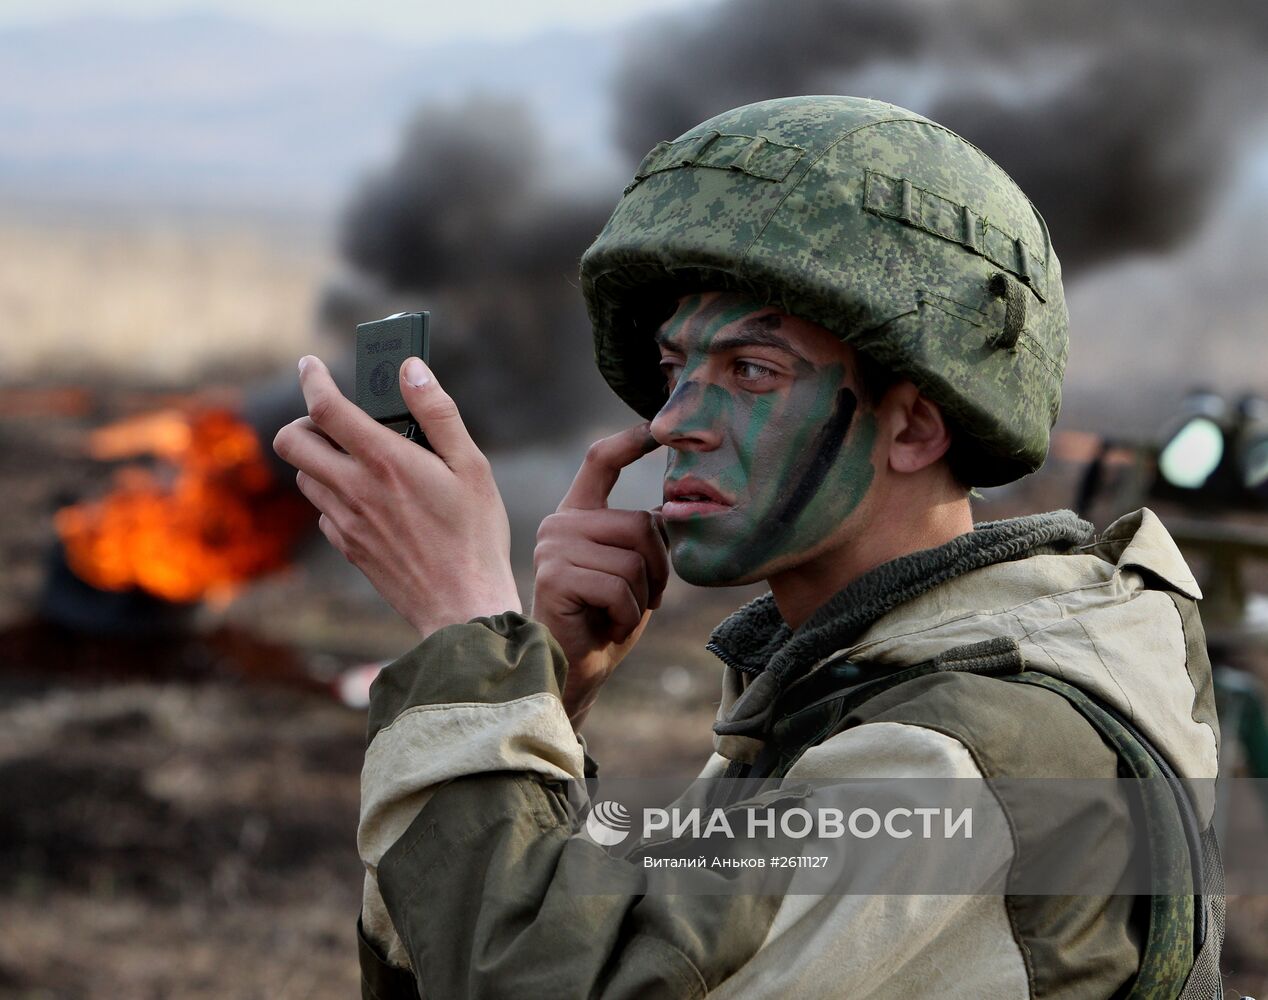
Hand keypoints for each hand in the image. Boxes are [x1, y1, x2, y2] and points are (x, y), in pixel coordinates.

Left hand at [273, 355, 519, 637]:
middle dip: (304, 420)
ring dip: (320, 458)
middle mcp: (355, 489)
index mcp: (385, 461)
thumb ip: (438, 413)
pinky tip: (370, 500)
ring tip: (358, 459)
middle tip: (334, 421)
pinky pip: (323, 511)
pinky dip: (335, 495)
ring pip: (304, 476)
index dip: (313, 379)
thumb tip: (411, 369)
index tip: (311, 365)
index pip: (327, 408)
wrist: (461, 606)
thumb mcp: (471, 466)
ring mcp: (345, 522)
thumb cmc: (475, 535)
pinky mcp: (347, 547)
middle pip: (292, 442)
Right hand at [532, 424, 667, 728]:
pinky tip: (608, 625)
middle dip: (657, 569)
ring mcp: (553, 547)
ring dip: (642, 597)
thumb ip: (642, 536)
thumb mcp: (631, 570)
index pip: (600, 462)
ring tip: (619, 614)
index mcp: (578, 514)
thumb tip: (669, 509)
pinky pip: (619, 588)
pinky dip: (628, 616)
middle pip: (639, 524)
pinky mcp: (554, 576)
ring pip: (633, 559)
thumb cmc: (606, 619)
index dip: (629, 441)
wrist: (574, 669)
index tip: (654, 426)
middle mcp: (560, 523)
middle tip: (642, 598)